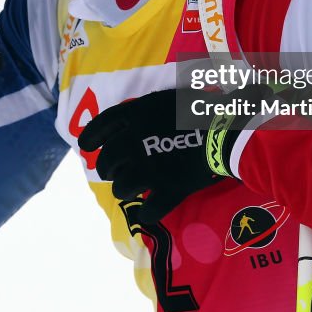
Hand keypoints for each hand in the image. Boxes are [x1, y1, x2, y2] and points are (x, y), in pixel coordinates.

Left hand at [78, 88, 254, 223]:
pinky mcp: (169, 190)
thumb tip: (127, 119)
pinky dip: (147, 211)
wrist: (226, 130)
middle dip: (107, 168)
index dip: (89, 138)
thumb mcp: (164, 99)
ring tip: (128, 189)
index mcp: (134, 116)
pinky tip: (148, 209)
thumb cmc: (198, 108)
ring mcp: (149, 169)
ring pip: (122, 188)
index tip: (85, 146)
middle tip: (112, 171)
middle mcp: (133, 143)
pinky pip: (149, 209)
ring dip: (122, 189)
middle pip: (108, 161)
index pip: (100, 127)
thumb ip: (142, 110)